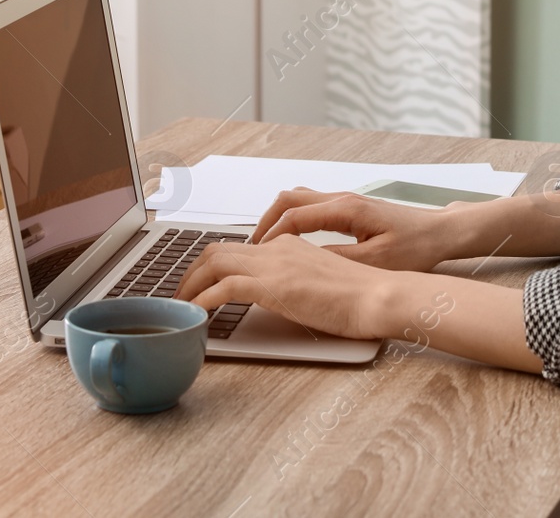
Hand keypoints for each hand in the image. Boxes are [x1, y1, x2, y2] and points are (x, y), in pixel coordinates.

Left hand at [175, 233, 394, 338]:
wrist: (380, 296)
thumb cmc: (361, 297)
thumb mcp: (321, 284)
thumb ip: (296, 285)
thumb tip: (279, 299)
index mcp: (289, 245)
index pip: (238, 248)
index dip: (212, 265)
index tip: (200, 283)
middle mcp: (277, 248)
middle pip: (217, 250)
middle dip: (190, 272)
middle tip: (179, 295)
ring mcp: (275, 265)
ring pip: (214, 263)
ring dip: (190, 284)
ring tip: (180, 306)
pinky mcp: (275, 286)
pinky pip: (225, 287)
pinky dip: (204, 300)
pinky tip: (197, 314)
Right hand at [251, 188, 464, 271]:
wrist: (440, 232)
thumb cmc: (416, 245)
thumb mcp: (376, 261)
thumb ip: (338, 260)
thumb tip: (304, 263)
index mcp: (346, 209)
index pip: (294, 216)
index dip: (270, 236)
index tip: (256, 254)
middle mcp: (342, 198)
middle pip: (288, 199)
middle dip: (265, 222)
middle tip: (251, 248)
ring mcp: (345, 200)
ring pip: (298, 199)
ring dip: (277, 218)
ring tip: (265, 244)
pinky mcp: (349, 208)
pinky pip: (310, 206)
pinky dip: (292, 219)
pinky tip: (291, 240)